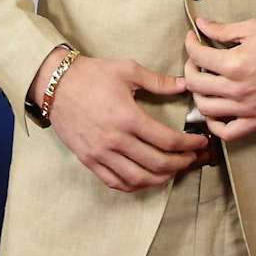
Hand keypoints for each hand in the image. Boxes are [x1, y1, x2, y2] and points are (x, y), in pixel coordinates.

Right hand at [28, 49, 209, 192]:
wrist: (56, 84)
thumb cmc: (92, 74)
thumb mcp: (127, 70)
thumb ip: (157, 81)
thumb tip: (184, 85)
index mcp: (128, 117)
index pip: (167, 141)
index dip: (189, 145)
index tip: (200, 143)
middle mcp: (115, 140)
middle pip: (157, 163)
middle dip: (181, 164)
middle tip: (192, 159)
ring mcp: (100, 154)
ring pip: (138, 179)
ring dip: (161, 178)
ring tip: (173, 170)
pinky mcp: (89, 160)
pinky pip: (115, 182)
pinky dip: (134, 185)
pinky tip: (146, 179)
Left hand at [184, 17, 255, 142]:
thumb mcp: (254, 28)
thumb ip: (223, 29)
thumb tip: (201, 25)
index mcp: (235, 63)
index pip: (197, 56)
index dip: (190, 43)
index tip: (193, 38)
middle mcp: (237, 89)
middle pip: (194, 83)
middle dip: (189, 67)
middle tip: (195, 59)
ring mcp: (246, 108)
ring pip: (205, 108)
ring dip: (198, 94)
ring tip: (204, 82)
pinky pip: (227, 133)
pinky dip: (214, 124)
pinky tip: (215, 111)